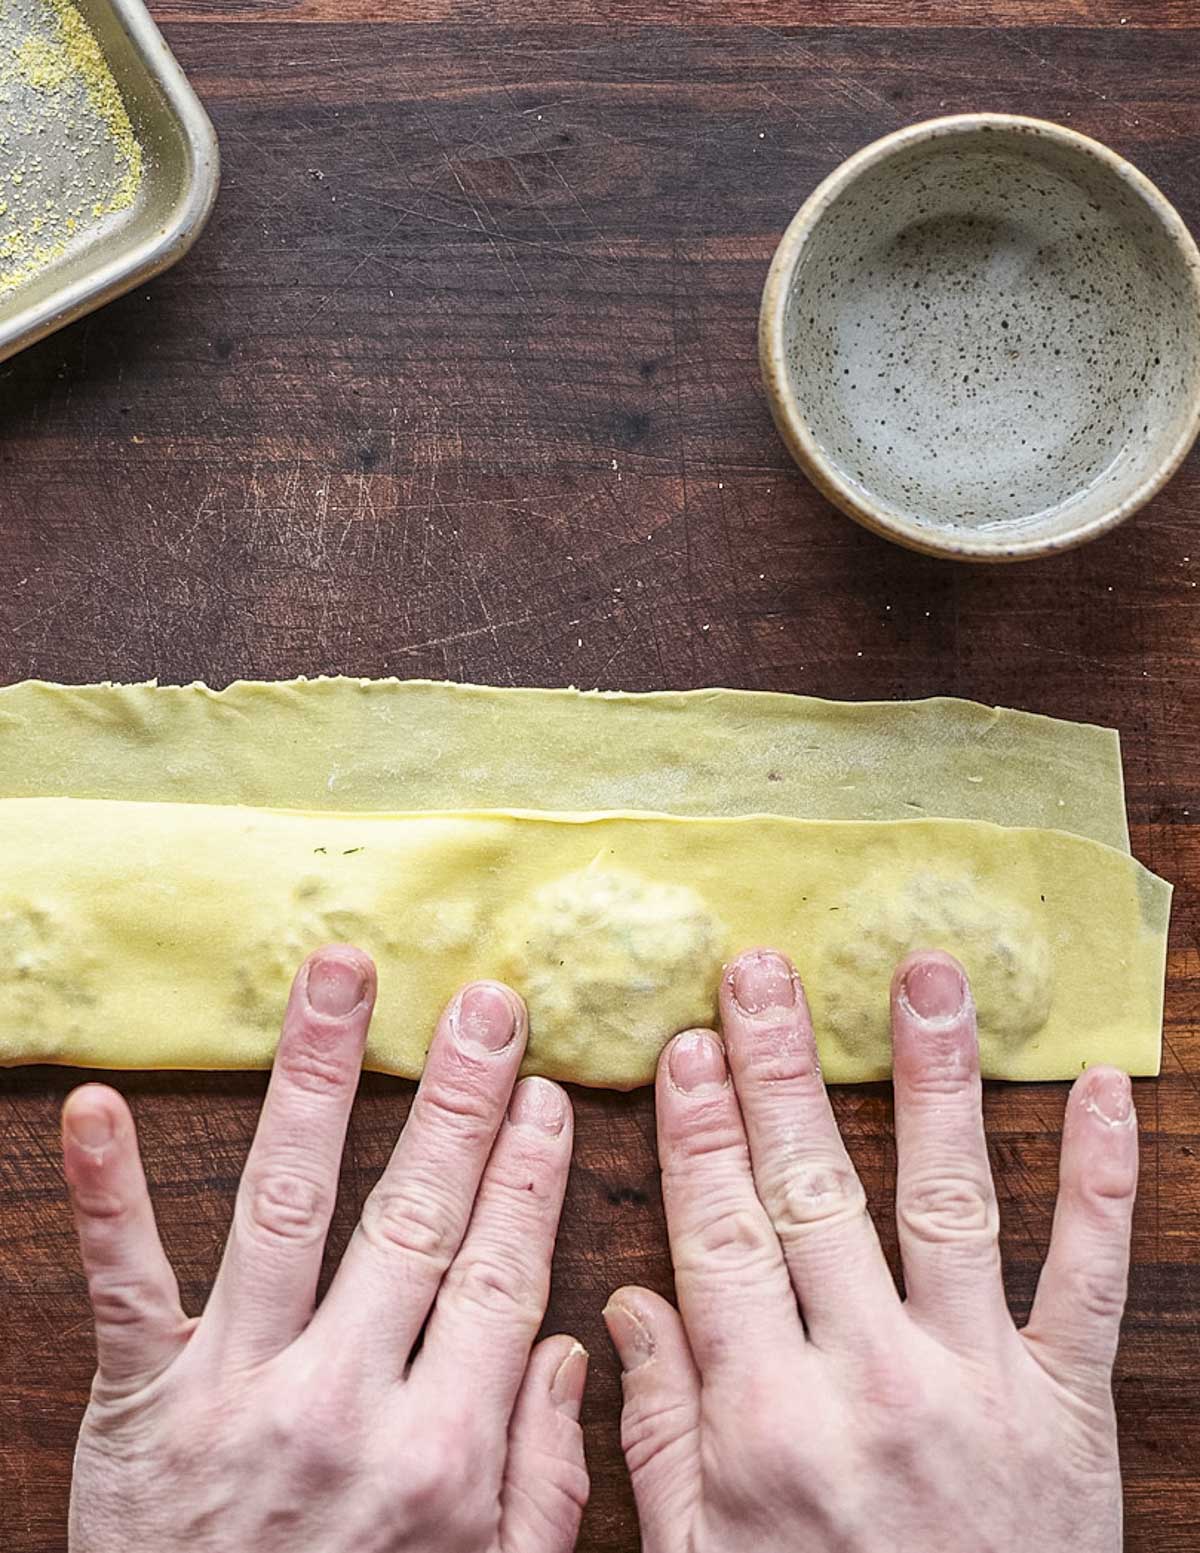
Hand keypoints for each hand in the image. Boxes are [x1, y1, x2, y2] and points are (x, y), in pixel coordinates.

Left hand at [63, 947, 587, 1552]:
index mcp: (443, 1453)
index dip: (525, 1175)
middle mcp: (345, 1408)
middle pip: (412, 1221)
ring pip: (285, 1210)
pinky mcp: (138, 1407)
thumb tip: (570, 1346)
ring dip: (314, 1081)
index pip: (499, 1274)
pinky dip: (106, 1196)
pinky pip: (124, 1288)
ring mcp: (237, 1396)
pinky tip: (96, 1107)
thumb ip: (544, 1479)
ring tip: (337, 979)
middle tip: (481, 1004)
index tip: (542, 1091)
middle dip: (455, 1101)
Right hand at [606, 947, 1135, 1552]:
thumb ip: (658, 1429)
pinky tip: (1101, 1091)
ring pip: (950, 1202)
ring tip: (925, 979)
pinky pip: (1088, 1279)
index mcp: (766, 1421)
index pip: (721, 1238)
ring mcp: (977, 1387)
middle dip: (783, 1075)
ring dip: (935, 1081)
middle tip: (766, 973)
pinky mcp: (1069, 1408)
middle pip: (817, 1196)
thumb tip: (631, 1302)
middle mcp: (870, 1386)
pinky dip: (1105, 1182)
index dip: (703, 1134)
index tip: (691, 1045)